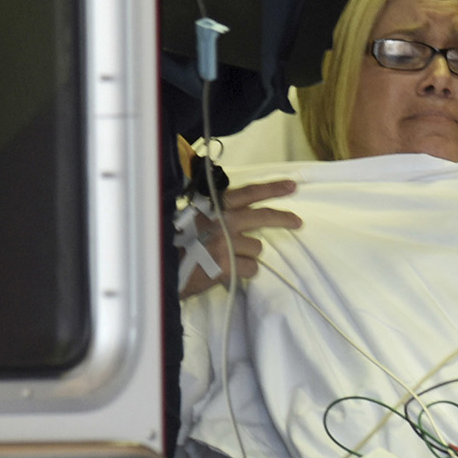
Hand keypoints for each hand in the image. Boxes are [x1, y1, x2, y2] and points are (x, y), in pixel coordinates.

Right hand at [181, 180, 300, 294]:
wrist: (160, 266)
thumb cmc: (173, 242)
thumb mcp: (191, 218)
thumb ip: (214, 215)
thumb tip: (238, 219)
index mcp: (214, 207)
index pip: (247, 193)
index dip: (272, 188)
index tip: (291, 185)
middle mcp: (223, 222)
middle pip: (262, 217)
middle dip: (283, 219)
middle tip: (297, 222)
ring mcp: (226, 244)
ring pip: (257, 249)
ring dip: (249, 255)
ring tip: (230, 259)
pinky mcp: (227, 266)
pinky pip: (251, 268)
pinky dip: (243, 272)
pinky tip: (227, 272)